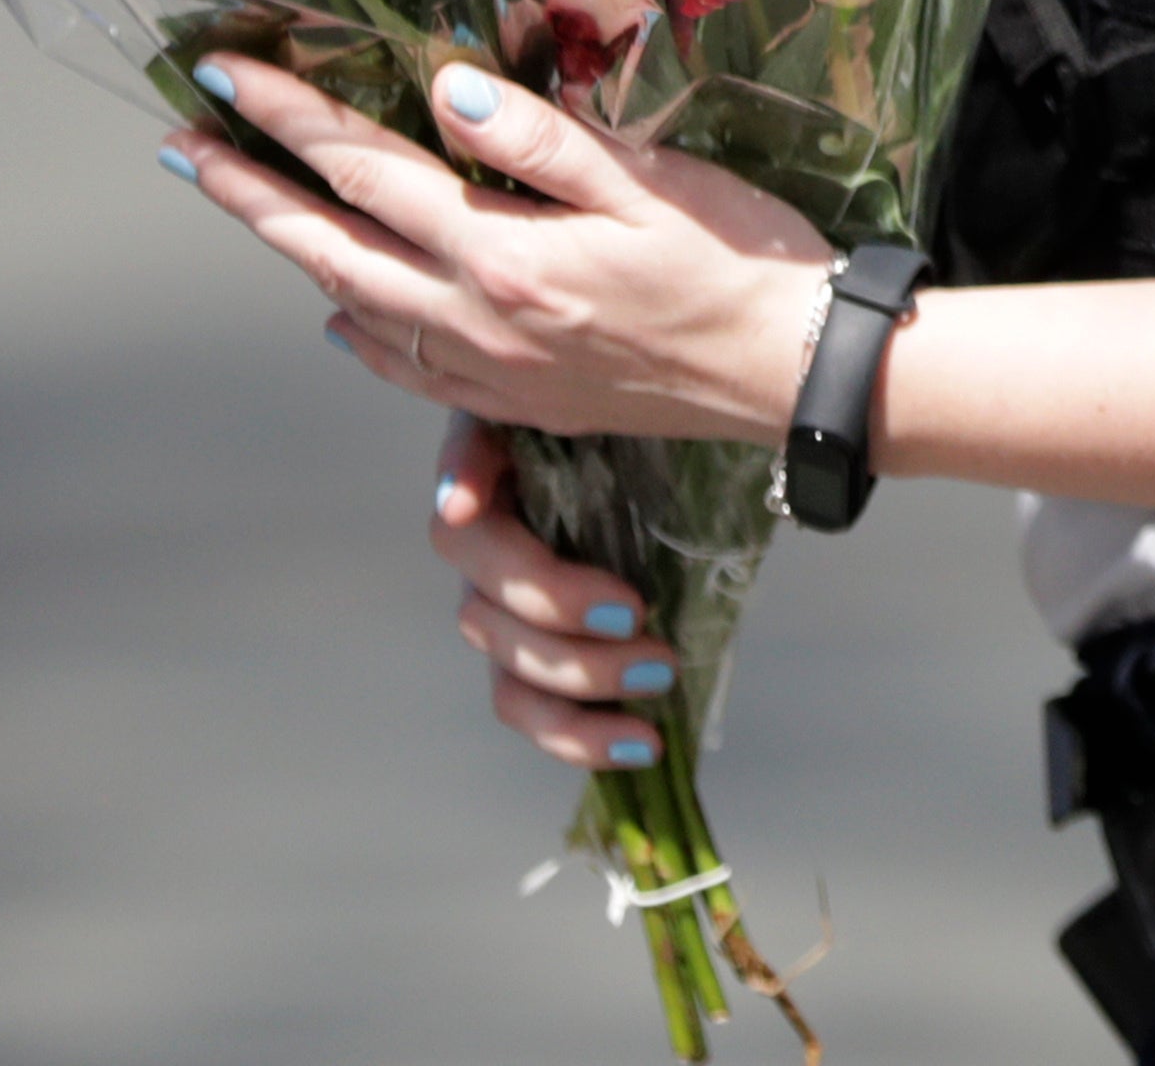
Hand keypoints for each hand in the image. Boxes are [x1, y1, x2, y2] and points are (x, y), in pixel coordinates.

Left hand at [162, 53, 831, 443]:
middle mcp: (477, 318)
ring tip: (247, 205)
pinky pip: (405, 366)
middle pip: (331, 247)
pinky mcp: (517, 401)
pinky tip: (343, 309)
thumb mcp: (654, 181)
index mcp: (505, 253)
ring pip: (356, 306)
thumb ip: (540, 139)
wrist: (792, 377)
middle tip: (183, 146)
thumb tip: (443, 90)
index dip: (289, 119)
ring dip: (292, 252)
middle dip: (250, 193)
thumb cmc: (739, 262)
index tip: (223, 75)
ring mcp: (490, 369)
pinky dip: (358, 328)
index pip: (369, 170)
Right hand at [427, 414, 684, 770]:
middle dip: (555, 607)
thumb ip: (595, 410)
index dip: (460, 481)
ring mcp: (504, 607)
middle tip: (635, 610)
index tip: (467, 504)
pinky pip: (533, 709)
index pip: (463, 457)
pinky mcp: (535, 661)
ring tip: (659, 673)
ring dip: (581, 678)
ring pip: (507, 661)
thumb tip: (493, 475)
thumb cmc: (660, 436)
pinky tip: (642, 743)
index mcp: (509, 455)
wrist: (694, 482)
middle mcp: (488, 537)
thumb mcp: (637, 412)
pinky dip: (582, 737)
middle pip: (481, 584)